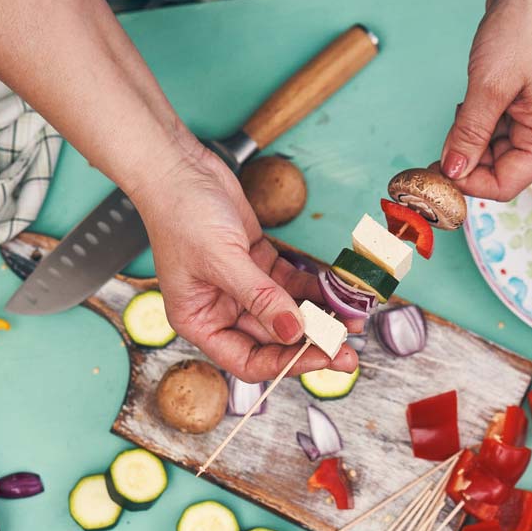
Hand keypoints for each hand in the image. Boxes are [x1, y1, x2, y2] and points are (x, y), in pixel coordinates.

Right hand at [136, 147, 358, 382]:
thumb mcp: (222, 259)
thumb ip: (260, 297)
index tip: (322, 357)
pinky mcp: (257, 262)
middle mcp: (220, 309)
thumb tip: (295, 331)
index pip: (247, 360)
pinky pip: (291, 283)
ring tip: (352, 320)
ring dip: (319, 317)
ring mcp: (241, 286)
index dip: (285, 363)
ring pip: (287, 312)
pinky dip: (314, 288)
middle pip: (272, 340)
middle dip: (311, 343)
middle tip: (348, 350)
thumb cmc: (181, 213)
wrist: (179, 167)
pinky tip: (338, 292)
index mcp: (199, 321)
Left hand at [438, 0, 531, 200]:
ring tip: (461, 107)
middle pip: (497, 170)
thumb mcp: (488, 87)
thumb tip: (452, 171)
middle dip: (465, 160)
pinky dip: (472, 122)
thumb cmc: (522, 29)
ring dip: (467, 139)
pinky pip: (489, 128)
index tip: (438, 173)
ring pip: (490, 150)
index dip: (470, 184)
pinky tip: (467, 100)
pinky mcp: (518, 103)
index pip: (507, 184)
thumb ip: (469, 134)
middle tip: (435, 147)